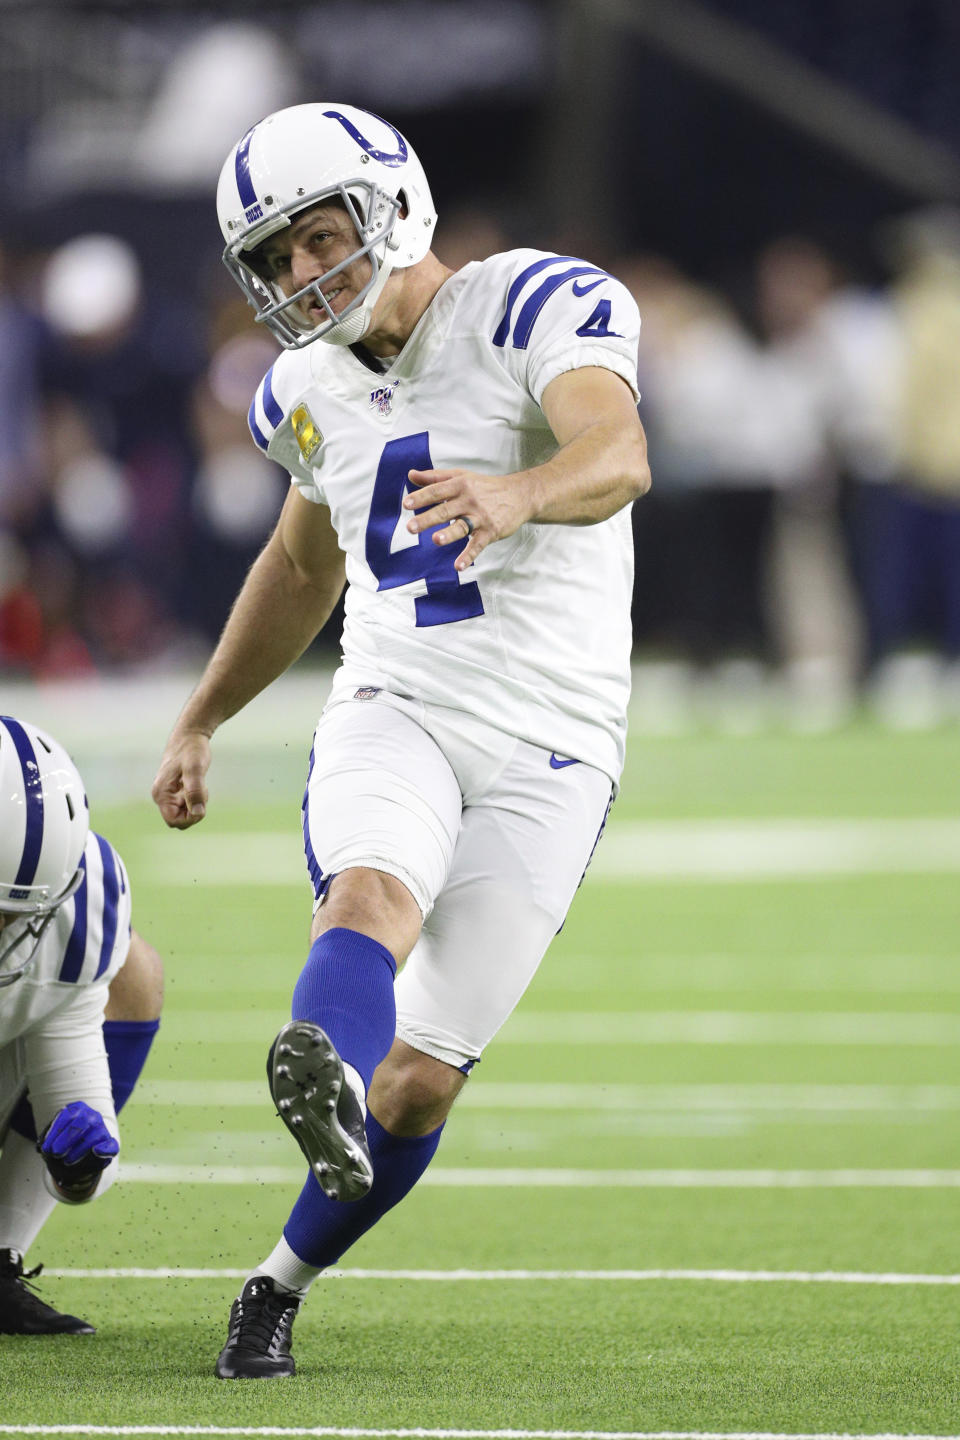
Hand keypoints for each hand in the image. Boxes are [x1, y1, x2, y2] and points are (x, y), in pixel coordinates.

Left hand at [38, 1101, 118, 1200]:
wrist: (75, 1160)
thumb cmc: (62, 1144)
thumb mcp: (51, 1139)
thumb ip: (46, 1139)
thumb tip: (42, 1146)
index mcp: (77, 1109)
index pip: (68, 1115)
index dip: (56, 1131)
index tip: (46, 1148)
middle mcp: (92, 1116)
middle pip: (82, 1123)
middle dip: (66, 1139)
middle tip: (55, 1153)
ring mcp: (102, 1129)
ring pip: (95, 1135)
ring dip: (79, 1149)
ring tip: (66, 1161)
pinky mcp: (109, 1144)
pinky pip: (111, 1145)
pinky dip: (105, 1148)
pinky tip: (96, 1151)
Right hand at [151, 728, 210, 828]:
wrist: (190, 735)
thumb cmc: (191, 750)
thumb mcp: (195, 769)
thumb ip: (195, 791)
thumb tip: (197, 813)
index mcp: (161, 793)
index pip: (174, 821)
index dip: (190, 818)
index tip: (201, 803)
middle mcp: (161, 796)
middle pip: (178, 820)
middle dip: (193, 811)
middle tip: (202, 791)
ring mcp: (167, 794)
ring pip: (183, 813)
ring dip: (195, 805)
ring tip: (200, 785)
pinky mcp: (174, 791)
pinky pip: (185, 805)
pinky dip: (195, 799)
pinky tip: (199, 784)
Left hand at [403, 467, 535, 571]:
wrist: (519, 495)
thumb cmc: (485, 487)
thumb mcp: (461, 477)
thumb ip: (434, 477)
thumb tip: (410, 475)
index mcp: (459, 485)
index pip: (437, 491)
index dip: (421, 497)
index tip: (406, 504)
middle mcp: (469, 500)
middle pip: (446, 510)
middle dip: (428, 519)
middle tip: (411, 527)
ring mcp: (480, 517)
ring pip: (462, 526)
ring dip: (449, 534)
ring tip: (436, 540)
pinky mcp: (490, 532)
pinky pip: (478, 545)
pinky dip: (469, 556)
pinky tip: (458, 566)